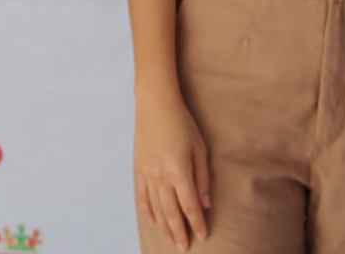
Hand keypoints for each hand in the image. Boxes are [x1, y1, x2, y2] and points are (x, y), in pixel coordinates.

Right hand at [133, 88, 210, 250]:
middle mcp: (161, 177)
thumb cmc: (182, 123)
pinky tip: (153, 221)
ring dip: (164, 226)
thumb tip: (205, 203)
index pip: (190, 206)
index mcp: (180, 172)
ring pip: (156, 208)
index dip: (197, 223)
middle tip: (184, 247)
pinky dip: (148, 211)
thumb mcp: (200, 148)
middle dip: (179, 232)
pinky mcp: (138, 169)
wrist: (155, 104)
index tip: (203, 235)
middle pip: (172, 212)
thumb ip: (203, 178)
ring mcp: (147, 174)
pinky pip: (142, 196)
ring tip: (170, 239)